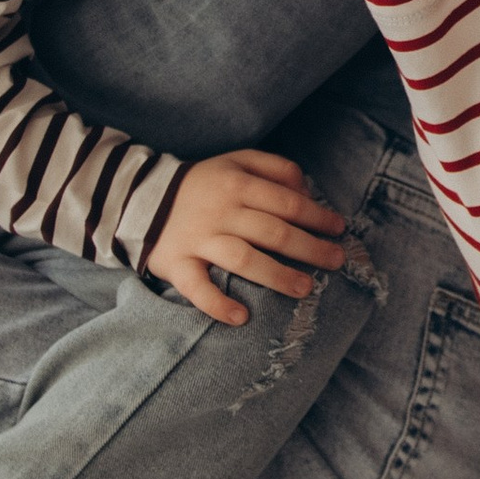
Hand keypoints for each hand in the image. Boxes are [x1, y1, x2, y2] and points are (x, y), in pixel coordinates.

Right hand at [148, 150, 347, 326]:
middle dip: (310, 248)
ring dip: (277, 276)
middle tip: (336, 261)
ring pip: (243, 259)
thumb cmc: (203, 183)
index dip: (318, 216)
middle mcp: (220, 211)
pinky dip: (218, 304)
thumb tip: (307, 190)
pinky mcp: (177, 264)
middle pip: (273, 232)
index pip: (287, 202)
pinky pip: (197, 288)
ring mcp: (198, 239)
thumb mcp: (237, 161)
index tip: (339, 229)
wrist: (140, 197)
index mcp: (237, 183)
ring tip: (305, 289)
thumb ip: (274, 168)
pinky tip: (241, 317)